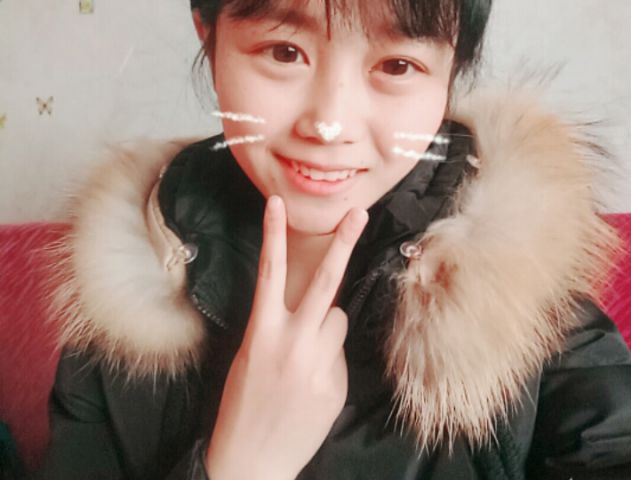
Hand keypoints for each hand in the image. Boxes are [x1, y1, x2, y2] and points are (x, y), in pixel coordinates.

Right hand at [205, 195, 367, 479]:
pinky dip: (328, 361)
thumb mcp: (253, 355)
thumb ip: (284, 327)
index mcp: (262, 332)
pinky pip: (339, 354)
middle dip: (343, 244)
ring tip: (305, 362)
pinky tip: (311, 387)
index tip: (276, 203)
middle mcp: (292, 343)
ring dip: (327, 330)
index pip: (269, 272)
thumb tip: (323, 311)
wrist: (251, 461)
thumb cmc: (245, 401)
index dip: (272, 234)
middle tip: (359, 213)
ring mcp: (317, 364)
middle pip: (324, 282)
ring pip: (337, 320)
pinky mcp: (335, 384)